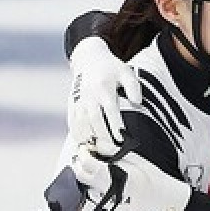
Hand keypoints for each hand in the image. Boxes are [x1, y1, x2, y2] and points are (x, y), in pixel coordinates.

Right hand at [67, 36, 140, 156]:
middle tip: (113, 150)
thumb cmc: (111, 68)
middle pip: (95, 121)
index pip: (110, 111)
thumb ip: (133, 87)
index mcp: (104, 88)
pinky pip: (72, 123)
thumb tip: (138, 102)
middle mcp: (89, 95)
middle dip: (103, 137)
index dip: (116, 127)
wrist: (88, 59)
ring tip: (100, 151)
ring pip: (81, 124)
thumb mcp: (126, 72)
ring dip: (89, 139)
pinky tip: (86, 144)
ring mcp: (78, 101)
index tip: (122, 140)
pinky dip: (78, 135)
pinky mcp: (71, 104)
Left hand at [70, 144, 192, 210]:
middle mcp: (109, 189)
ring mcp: (108, 200)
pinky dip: (96, 185)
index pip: (88, 163)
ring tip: (96, 165)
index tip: (84, 147)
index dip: (83, 153)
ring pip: (88, 185)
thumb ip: (112, 150)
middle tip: (85, 155)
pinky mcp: (110, 206)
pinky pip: (96, 194)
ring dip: (87, 174)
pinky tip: (106, 179)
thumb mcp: (134, 158)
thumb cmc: (153, 177)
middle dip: (79, 164)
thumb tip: (97, 143)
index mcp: (115, 175)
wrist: (163, 196)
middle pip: (82, 176)